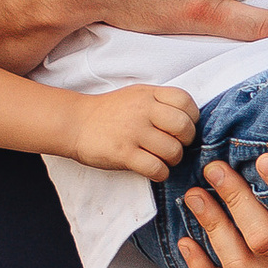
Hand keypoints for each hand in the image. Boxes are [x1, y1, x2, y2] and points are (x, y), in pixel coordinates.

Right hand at [69, 82, 198, 175]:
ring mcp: (133, 132)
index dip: (192, 117)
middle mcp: (143, 110)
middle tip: (175, 145)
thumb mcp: (136, 95)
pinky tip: (153, 170)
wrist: (75, 123)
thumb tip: (189, 120)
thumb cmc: (110, 112)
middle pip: (184, 127)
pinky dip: (160, 173)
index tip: (183, 127)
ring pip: (173, 151)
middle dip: (186, 141)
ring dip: (173, 160)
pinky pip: (156, 168)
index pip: (186, 101)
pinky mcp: (123, 154)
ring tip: (162, 159)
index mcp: (148, 94)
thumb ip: (161, 102)